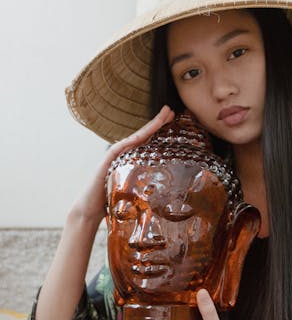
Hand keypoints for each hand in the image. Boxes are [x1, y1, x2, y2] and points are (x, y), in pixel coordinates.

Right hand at [71, 105, 174, 225]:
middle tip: (170, 110)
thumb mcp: (134, 189)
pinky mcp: (106, 163)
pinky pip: (120, 150)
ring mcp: (114, 156)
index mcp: (131, 158)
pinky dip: (130, 142)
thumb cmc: (112, 201)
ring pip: (135, 139)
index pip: (147, 140)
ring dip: (149, 127)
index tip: (172, 119)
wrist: (90, 209)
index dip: (159, 129)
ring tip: (162, 116)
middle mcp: (123, 154)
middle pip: (143, 135)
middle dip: (157, 122)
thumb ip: (145, 182)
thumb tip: (165, 186)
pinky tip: (140, 135)